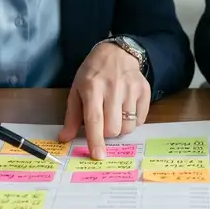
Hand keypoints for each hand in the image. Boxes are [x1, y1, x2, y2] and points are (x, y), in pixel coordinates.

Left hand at [57, 42, 150, 158]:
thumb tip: (64, 138)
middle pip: (113, 127)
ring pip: (128, 127)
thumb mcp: (76, 90)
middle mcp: (113, 87)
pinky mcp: (144, 90)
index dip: (96, 139)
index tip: (97, 155)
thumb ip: (72, 117)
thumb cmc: (92, 74)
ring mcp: (131, 88)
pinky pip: (140, 120)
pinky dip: (132, 121)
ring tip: (115, 116)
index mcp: (92, 88)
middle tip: (103, 124)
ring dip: (120, 128)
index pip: (94, 119)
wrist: (116, 53)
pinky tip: (126, 110)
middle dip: (107, 133)